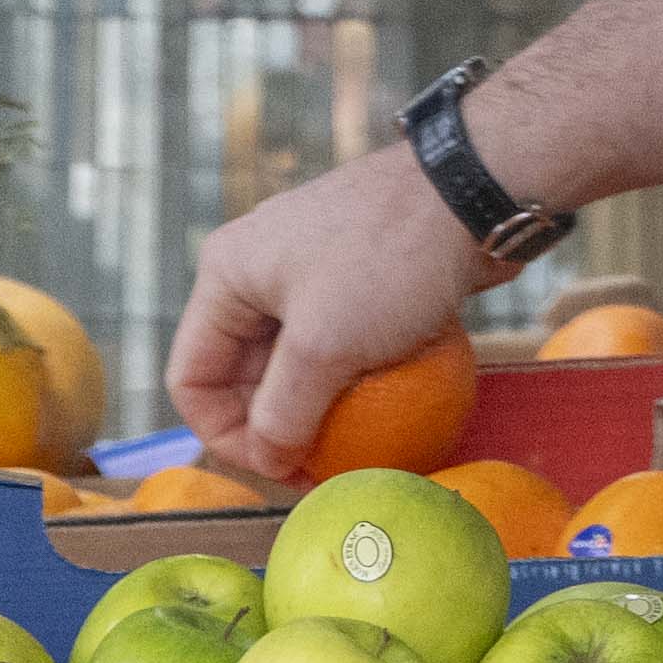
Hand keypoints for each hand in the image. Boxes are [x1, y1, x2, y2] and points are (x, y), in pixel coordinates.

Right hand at [167, 142, 488, 489]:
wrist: (470, 191)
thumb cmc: (388, 260)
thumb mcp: (325, 346)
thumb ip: (284, 412)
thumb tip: (268, 461)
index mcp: (227, 275)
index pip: (191, 378)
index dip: (225, 437)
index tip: (281, 470)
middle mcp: (257, 271)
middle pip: (241, 375)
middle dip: (276, 429)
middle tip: (322, 472)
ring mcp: (309, 273)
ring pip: (293, 363)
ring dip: (318, 410)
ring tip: (355, 453)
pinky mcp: (356, 278)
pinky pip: (337, 345)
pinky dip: (352, 382)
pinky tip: (388, 417)